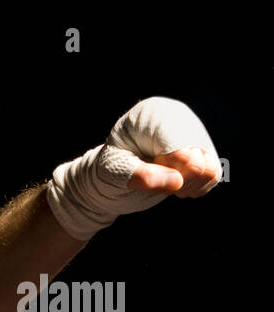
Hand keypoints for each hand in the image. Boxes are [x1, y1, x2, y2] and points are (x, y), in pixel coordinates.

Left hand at [46, 96, 220, 240]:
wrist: (111, 177)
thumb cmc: (108, 170)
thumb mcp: (114, 172)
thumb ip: (142, 176)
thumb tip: (177, 182)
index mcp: (155, 114)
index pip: (180, 146)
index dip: (167, 169)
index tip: (145, 170)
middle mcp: (180, 117)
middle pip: (198, 159)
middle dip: (175, 179)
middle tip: (152, 180)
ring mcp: (195, 133)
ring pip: (210, 169)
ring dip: (187, 185)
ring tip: (162, 182)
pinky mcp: (203, 150)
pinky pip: (214, 174)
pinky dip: (195, 187)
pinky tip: (174, 184)